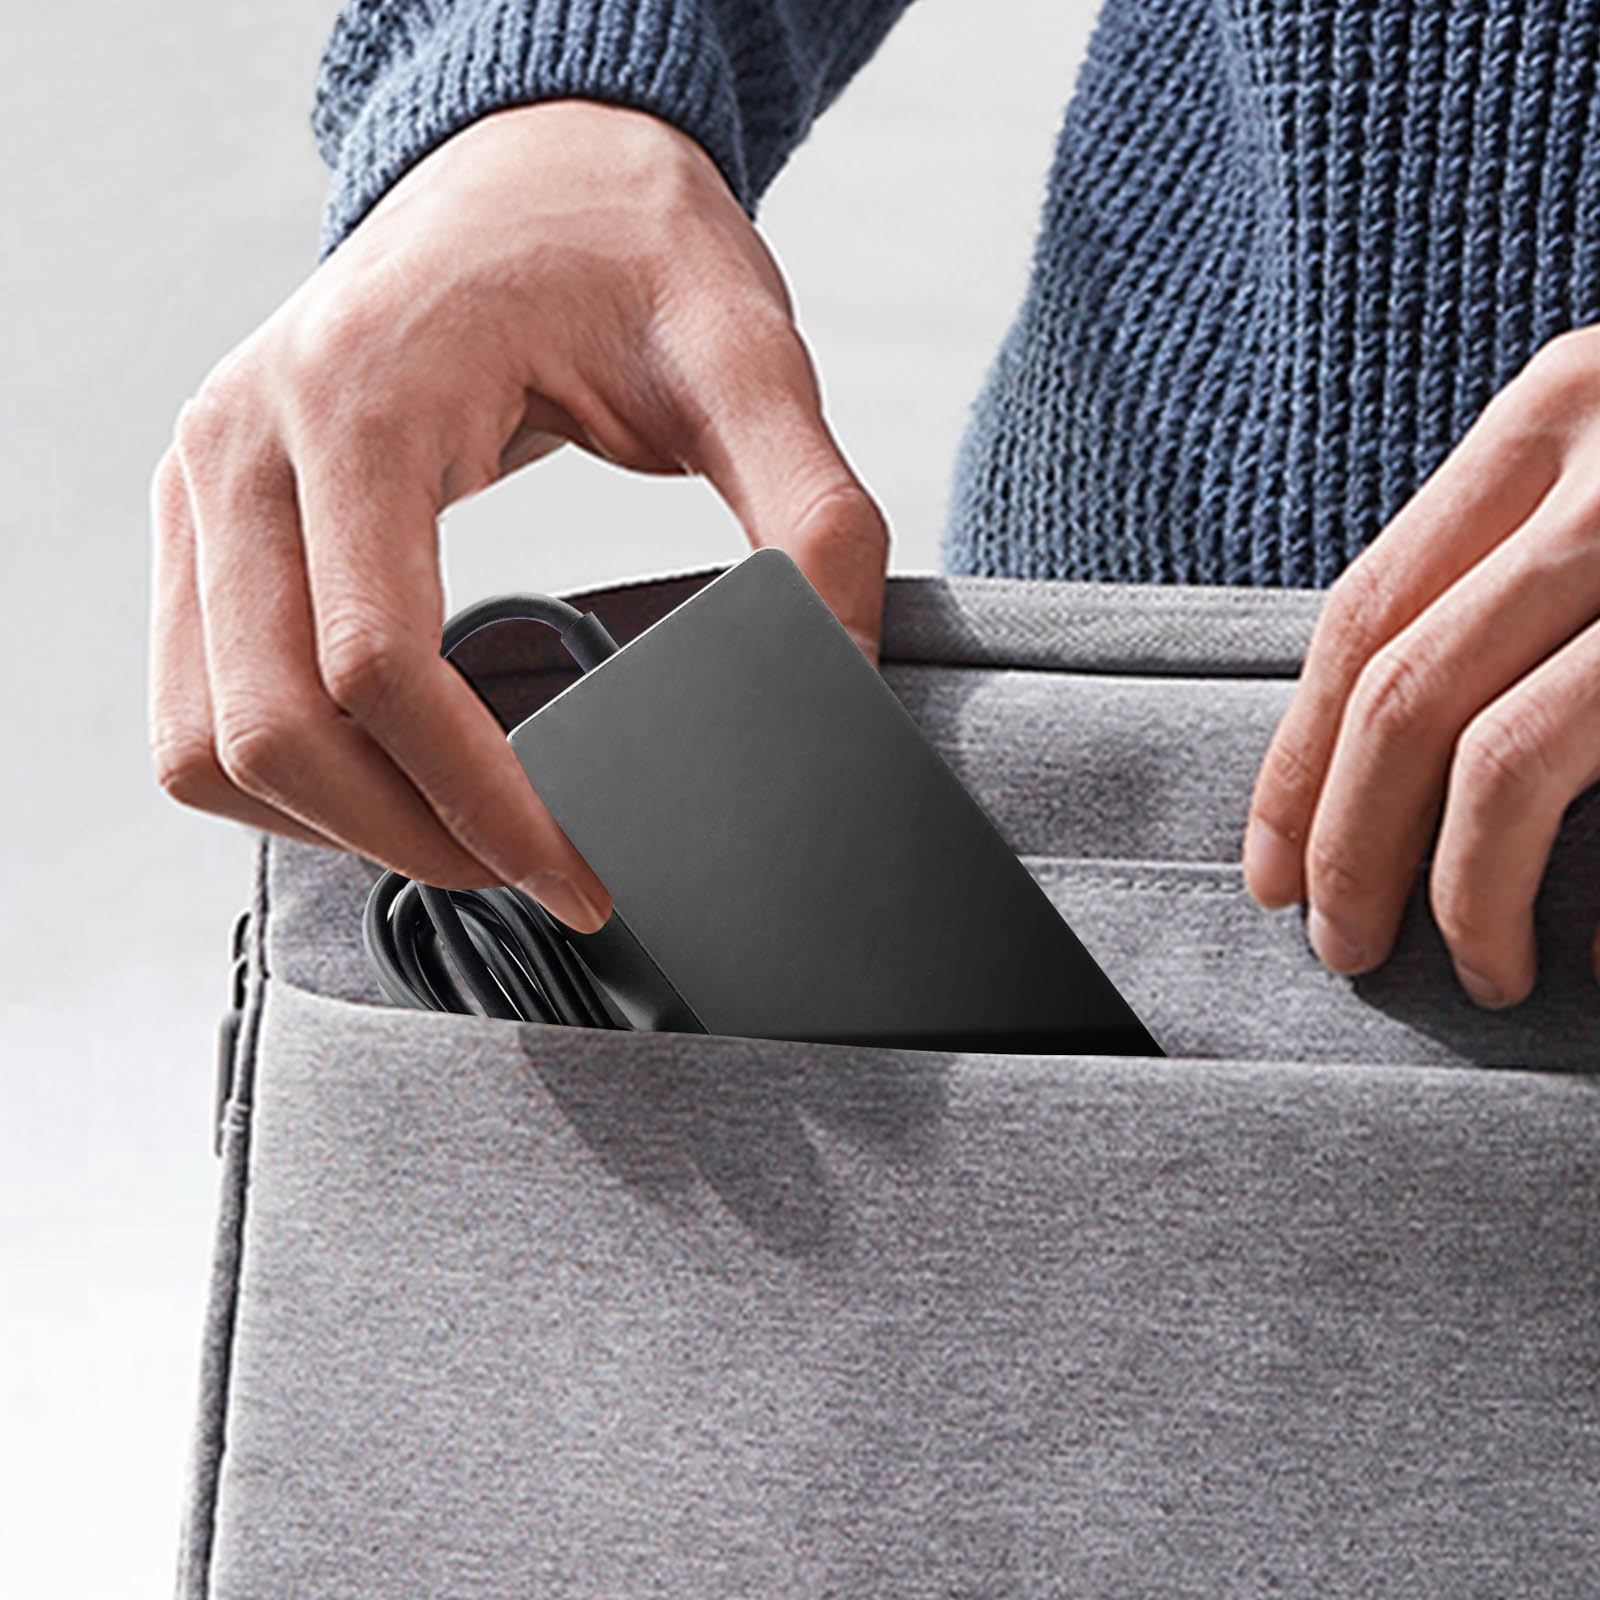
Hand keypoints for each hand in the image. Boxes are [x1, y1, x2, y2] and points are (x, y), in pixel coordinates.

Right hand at [149, 100, 888, 933]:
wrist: (529, 167)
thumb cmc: (621, 246)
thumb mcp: (742, 354)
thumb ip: (811, 512)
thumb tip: (839, 679)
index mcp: (359, 396)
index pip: (376, 665)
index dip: (483, 805)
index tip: (586, 876)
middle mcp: (242, 440)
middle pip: (273, 728)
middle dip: (411, 842)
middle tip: (540, 883)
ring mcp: (203, 478)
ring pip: (209, 739)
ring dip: (333, 827)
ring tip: (470, 846)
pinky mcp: (202, 513)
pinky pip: (195, 701)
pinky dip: (281, 780)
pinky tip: (392, 784)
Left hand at [1241, 325, 1599, 1007]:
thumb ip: (1523, 574)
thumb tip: (1374, 763)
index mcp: (1559, 411)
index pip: (1362, 616)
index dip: (1296, 760)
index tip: (1274, 867)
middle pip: (1399, 686)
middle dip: (1344, 840)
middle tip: (1339, 947)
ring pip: (1494, 749)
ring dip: (1448, 885)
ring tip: (1460, 971)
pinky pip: (1582, 758)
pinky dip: (1558, 881)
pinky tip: (1575, 956)